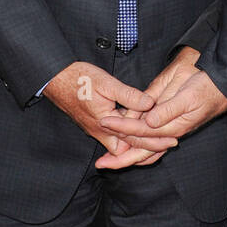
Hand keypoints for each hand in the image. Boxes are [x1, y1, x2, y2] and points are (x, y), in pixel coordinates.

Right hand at [43, 61, 176, 160]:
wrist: (55, 78)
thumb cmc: (78, 79)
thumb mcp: (106, 83)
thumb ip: (129, 95)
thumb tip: (149, 103)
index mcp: (105, 124)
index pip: (134, 141)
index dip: (153, 142)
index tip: (171, 141)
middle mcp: (100, 132)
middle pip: (129, 148)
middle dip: (149, 147)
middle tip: (170, 144)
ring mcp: (96, 129)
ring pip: (121, 144)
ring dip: (139, 143)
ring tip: (159, 140)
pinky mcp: (95, 124)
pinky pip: (114, 137)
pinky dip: (128, 136)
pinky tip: (139, 131)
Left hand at [94, 46, 226, 169]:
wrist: (222, 88)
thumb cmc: (206, 89)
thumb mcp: (188, 97)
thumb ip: (168, 110)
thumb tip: (149, 121)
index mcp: (172, 127)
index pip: (141, 131)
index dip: (121, 127)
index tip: (104, 123)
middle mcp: (170, 134)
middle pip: (141, 150)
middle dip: (120, 158)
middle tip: (101, 165)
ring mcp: (171, 133)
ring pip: (146, 151)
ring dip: (127, 157)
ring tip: (109, 162)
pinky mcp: (171, 129)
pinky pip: (152, 146)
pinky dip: (138, 151)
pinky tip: (128, 151)